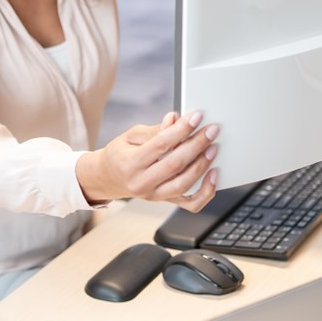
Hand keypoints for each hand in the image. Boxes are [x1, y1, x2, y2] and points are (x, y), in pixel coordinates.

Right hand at [76, 111, 218, 211]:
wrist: (107, 179)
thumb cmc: (120, 154)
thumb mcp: (130, 136)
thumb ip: (155, 130)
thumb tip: (175, 119)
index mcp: (130, 164)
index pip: (161, 144)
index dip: (181, 129)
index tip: (197, 116)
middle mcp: (142, 183)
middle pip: (175, 164)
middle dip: (197, 145)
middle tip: (212, 130)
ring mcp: (154, 195)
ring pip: (184, 184)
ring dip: (203, 165)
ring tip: (213, 148)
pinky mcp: (165, 201)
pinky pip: (191, 204)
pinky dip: (206, 192)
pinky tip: (214, 175)